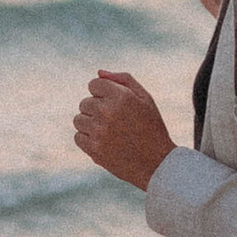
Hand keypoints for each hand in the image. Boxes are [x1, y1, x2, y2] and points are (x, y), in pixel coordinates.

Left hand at [74, 69, 173, 191]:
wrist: (157, 163)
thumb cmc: (152, 127)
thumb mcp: (145, 98)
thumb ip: (123, 80)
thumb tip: (98, 72)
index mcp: (121, 96)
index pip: (93, 84)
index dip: (103, 94)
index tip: (115, 104)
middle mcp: (108, 111)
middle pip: (84, 102)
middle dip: (97, 109)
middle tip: (115, 121)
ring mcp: (99, 131)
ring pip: (78, 119)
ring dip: (90, 124)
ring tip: (109, 132)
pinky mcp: (94, 149)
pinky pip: (78, 137)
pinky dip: (88, 140)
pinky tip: (104, 142)